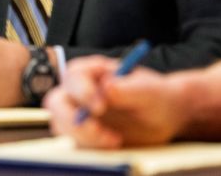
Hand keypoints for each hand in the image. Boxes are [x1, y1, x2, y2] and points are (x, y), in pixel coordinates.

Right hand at [44, 56, 185, 147]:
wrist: (163, 117)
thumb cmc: (155, 96)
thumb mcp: (150, 91)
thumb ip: (130, 88)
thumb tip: (107, 87)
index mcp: (92, 72)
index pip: (74, 77)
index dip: (82, 91)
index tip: (100, 107)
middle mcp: (79, 92)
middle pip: (57, 102)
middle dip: (73, 120)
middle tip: (99, 132)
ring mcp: (78, 114)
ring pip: (61, 125)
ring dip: (82, 137)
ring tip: (114, 141)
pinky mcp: (83, 135)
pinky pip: (74, 143)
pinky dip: (90, 148)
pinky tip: (115, 146)